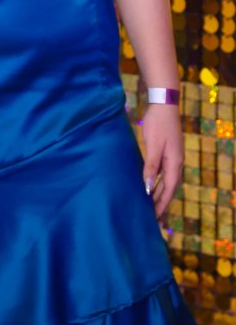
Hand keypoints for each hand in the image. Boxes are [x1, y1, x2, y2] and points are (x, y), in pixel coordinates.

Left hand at [141, 103, 183, 225]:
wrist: (164, 104)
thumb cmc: (158, 123)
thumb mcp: (153, 145)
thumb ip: (151, 166)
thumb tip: (147, 186)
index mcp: (174, 163)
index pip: (168, 189)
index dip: (161, 205)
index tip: (154, 218)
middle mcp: (176, 163)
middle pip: (168, 189)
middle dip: (161, 204)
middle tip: (153, 220)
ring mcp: (172, 158)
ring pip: (166, 182)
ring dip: (159, 195)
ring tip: (152, 209)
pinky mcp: (167, 153)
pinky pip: (163, 174)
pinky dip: (157, 184)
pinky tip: (150, 188)